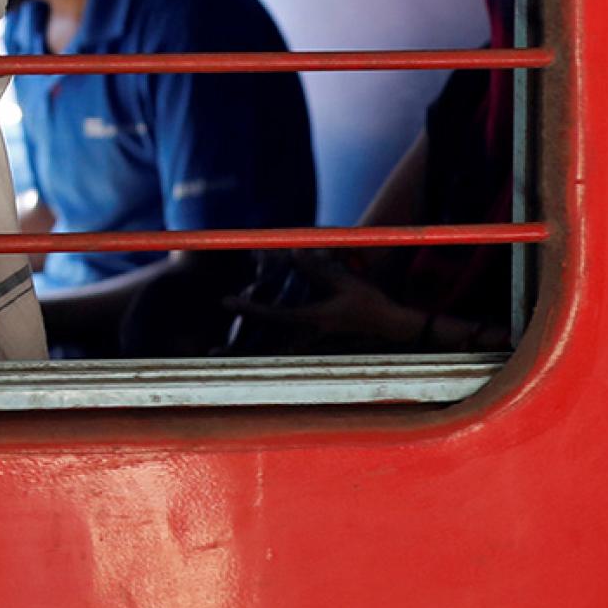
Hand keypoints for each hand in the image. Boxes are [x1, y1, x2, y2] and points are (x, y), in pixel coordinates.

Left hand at [219, 253, 427, 349]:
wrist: (394, 330)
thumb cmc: (371, 304)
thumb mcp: (344, 283)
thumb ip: (316, 269)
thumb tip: (290, 253)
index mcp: (315, 322)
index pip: (274, 316)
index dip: (249, 309)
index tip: (226, 302)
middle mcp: (310, 339)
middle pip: (267, 347)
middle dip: (240, 349)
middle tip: (213, 351)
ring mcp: (313, 349)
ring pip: (273, 354)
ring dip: (248, 354)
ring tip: (220, 354)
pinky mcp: (316, 352)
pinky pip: (283, 354)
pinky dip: (264, 354)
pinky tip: (246, 353)